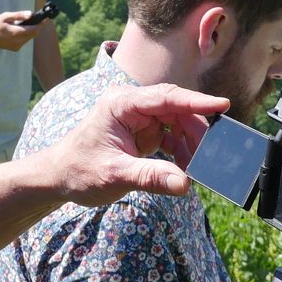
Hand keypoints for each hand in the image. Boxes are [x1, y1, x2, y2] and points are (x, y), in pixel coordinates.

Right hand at [0, 10, 42, 49]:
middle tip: (38, 19)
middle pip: (34, 34)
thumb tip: (31, 14)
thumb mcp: (6, 16)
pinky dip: (26, 35)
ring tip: (28, 23)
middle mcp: (18, 41)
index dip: (40, 24)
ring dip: (32, 31)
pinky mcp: (16, 48)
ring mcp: (17, 46)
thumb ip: (19, 15)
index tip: (44, 18)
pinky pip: (25, 41)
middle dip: (37, 27)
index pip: (34, 29)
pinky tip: (21, 30)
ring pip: (30, 38)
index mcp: (16, 33)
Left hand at [34, 83, 228, 205]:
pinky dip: (181, 151)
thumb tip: (184, 184)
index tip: (223, 105)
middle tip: (214, 154)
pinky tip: (186, 168)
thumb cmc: (79, 170)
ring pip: (176, 123)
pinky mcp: (142, 132)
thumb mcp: (115, 174)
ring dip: (190, 143)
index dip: (197, 101)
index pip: (166, 97)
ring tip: (199, 166)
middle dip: (196, 131)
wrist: (59, 178)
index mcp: (122, 103)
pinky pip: (170, 136)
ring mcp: (138, 118)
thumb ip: (150, 177)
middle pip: (176, 110)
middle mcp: (132, 105)